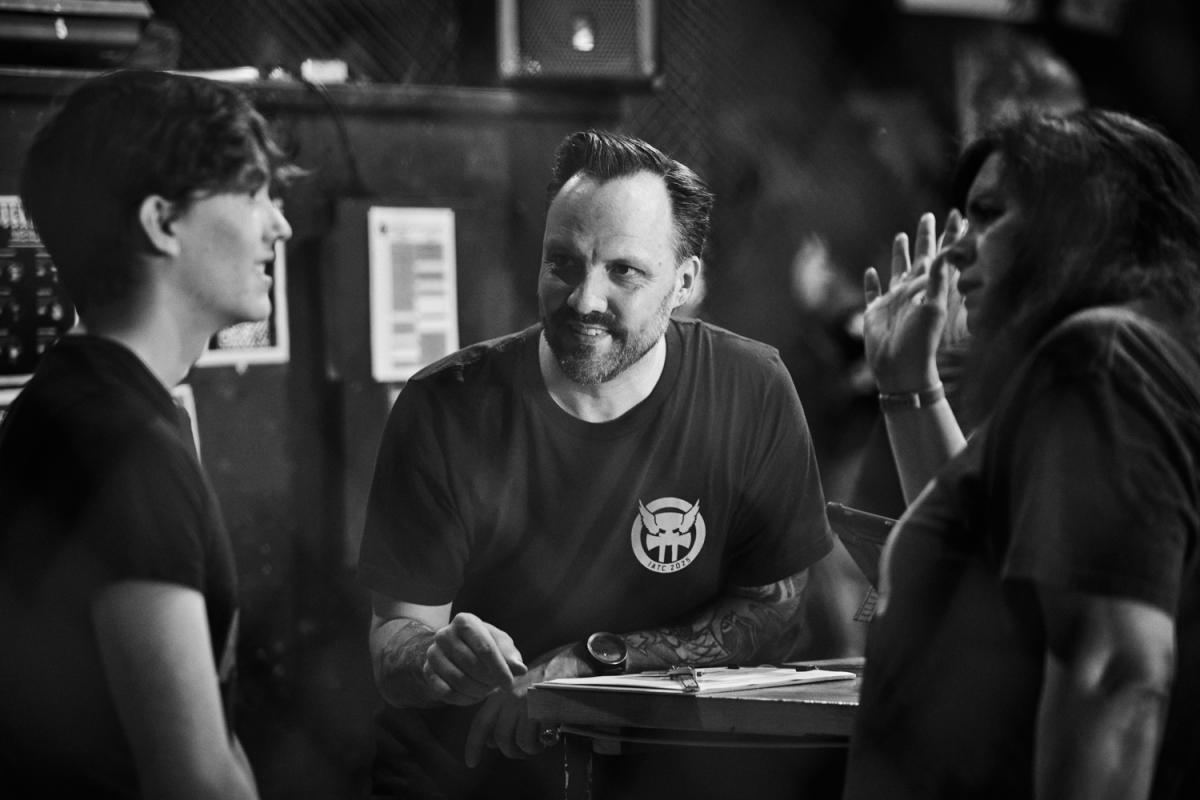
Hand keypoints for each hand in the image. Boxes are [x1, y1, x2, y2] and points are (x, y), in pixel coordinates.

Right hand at [422, 613, 526, 705]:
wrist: (452, 649)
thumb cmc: (482, 643)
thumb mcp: (499, 643)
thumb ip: (510, 655)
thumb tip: (520, 669)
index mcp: (465, 621)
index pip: (485, 648)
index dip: (499, 669)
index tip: (509, 684)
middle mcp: (445, 634)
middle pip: (472, 665)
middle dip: (489, 681)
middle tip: (497, 686)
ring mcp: (433, 653)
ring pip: (458, 680)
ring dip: (477, 691)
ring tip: (486, 690)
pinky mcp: (427, 671)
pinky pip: (446, 692)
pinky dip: (464, 699)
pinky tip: (473, 696)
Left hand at [463, 643, 587, 767]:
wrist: (569, 662)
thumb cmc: (544, 678)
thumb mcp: (518, 688)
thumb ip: (503, 711)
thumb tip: (491, 741)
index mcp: (501, 692)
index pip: (481, 722)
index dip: (473, 745)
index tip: (471, 762)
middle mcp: (510, 697)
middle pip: (500, 737)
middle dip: (510, 751)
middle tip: (522, 752)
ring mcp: (526, 703)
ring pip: (518, 742)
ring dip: (528, 749)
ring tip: (538, 745)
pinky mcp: (543, 710)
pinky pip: (536, 740)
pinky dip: (541, 745)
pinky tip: (549, 738)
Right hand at [863, 210, 963, 392]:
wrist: (900, 370)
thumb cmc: (920, 341)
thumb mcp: (933, 307)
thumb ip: (938, 279)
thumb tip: (947, 250)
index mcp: (928, 288)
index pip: (942, 256)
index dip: (950, 236)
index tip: (958, 214)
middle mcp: (912, 291)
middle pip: (920, 258)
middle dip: (925, 238)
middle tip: (928, 216)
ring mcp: (894, 301)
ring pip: (897, 271)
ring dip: (899, 255)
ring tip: (900, 236)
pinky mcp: (875, 313)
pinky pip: (872, 294)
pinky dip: (871, 284)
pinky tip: (869, 272)